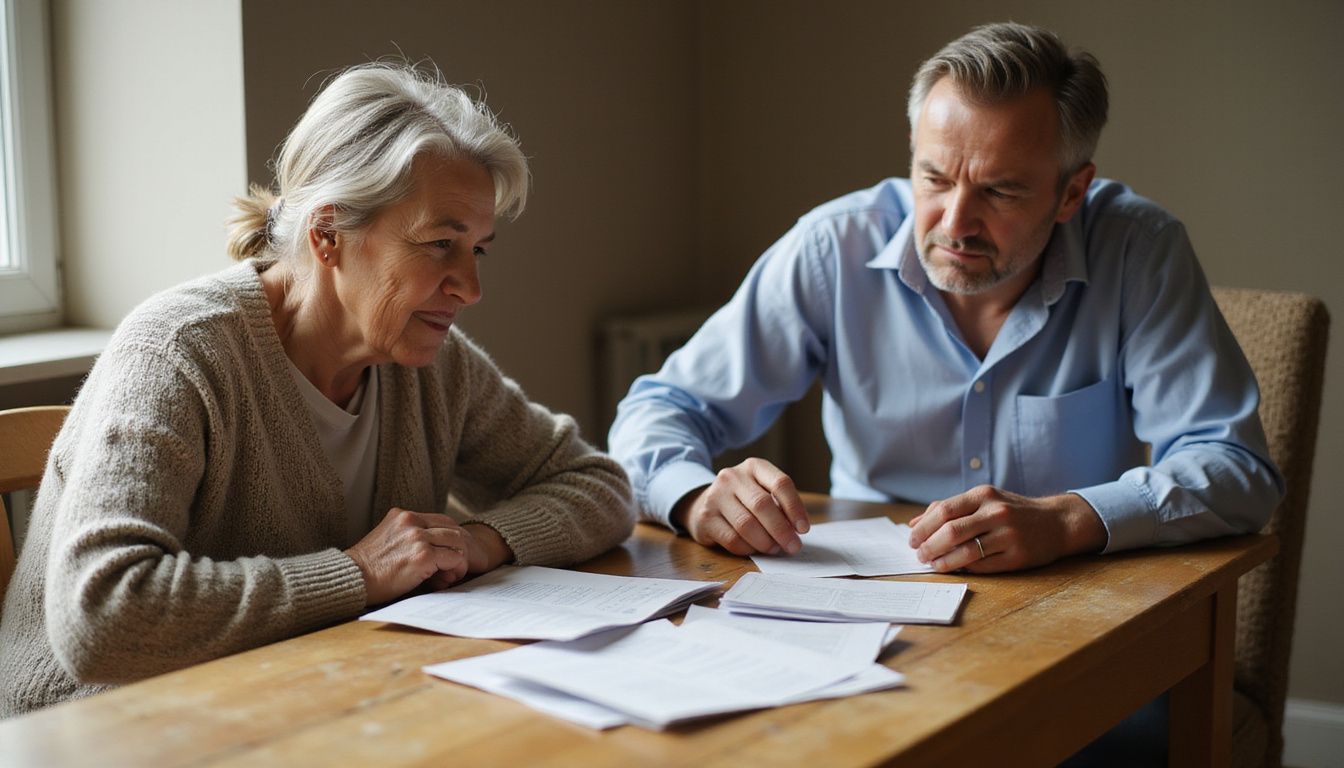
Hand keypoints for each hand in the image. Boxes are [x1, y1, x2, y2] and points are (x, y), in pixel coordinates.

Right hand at [346, 507, 477, 604]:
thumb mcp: (387, 539)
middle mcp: (412, 521)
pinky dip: (456, 569)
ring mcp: (418, 537)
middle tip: (454, 566)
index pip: (440, 520)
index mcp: (403, 515)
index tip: (448, 554)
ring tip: (451, 574)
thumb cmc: (367, 568)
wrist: (352, 578)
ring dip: (459, 559)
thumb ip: (408, 537)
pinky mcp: (424, 555)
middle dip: (457, 548)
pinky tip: (447, 579)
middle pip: (452, 528)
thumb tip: (434, 549)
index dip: (449, 538)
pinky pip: (454, 558)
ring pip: (457, 541)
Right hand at [671, 458, 809, 555]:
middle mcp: (732, 477)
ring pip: (746, 524)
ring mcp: (715, 496)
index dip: (795, 507)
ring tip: (775, 549)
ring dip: (766, 542)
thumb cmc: (743, 500)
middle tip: (793, 546)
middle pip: (762, 505)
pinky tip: (755, 549)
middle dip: (782, 530)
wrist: (704, 503)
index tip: (804, 529)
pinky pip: (732, 539)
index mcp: (754, 467)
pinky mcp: (705, 518)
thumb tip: (796, 531)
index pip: (780, 483)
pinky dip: (748, 549)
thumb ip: (779, 506)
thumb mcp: (762, 491)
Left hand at [907, 485, 1106, 572]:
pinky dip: (964, 568)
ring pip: (965, 551)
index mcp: (983, 495)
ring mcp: (1008, 535)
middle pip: (950, 532)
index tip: (912, 540)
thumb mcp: (983, 500)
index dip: (923, 528)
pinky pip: (982, 565)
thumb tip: (913, 524)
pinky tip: (955, 568)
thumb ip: (948, 509)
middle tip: (920, 555)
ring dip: (943, 561)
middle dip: (928, 546)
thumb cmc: (1012, 511)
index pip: (943, 511)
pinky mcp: (1018, 556)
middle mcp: (996, 512)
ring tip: (933, 564)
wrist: (1056, 522)